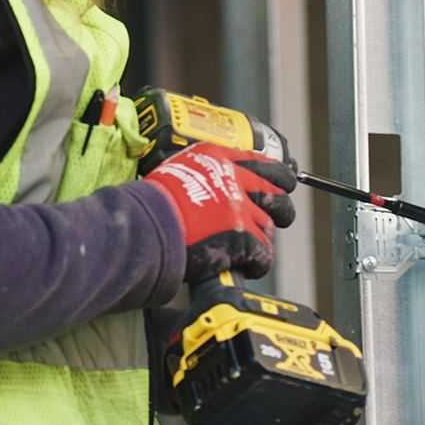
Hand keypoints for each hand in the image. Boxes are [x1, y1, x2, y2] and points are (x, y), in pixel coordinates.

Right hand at [143, 142, 296, 283]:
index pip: (262, 162)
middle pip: (277, 194)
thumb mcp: (176, 170)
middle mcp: (234, 180)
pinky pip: (264, 254)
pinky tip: (248, 266)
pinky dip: (258, 263)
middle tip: (276, 218)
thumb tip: (207, 186)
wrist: (143, 225)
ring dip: (262, 238)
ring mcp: (240, 210)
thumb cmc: (150, 202)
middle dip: (280, 208)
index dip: (277, 177)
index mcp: (218, 158)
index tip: (280, 183)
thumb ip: (201, 173)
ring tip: (250, 248)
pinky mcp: (242, 239)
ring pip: (270, 226)